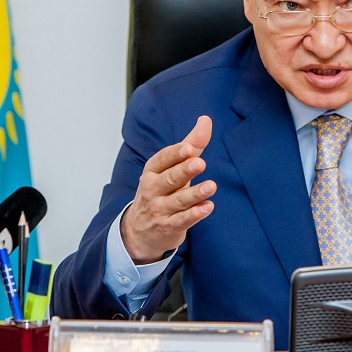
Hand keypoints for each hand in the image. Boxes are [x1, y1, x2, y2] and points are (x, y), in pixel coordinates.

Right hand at [120, 115, 216, 262]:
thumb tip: (206, 120)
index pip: (162, 159)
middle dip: (184, 170)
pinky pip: (182, 220)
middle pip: (170, 179)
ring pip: (179, 200)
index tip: (189, 148)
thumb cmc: (161, 191)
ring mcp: (160, 209)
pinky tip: (208, 207)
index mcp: (152, 170)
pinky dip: (195, 214)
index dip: (175, 154)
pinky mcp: (169, 227)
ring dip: (195, 193)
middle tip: (199, 163)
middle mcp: (153, 189)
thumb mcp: (171, 168)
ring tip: (212, 186)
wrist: (139, 231)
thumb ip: (191, 144)